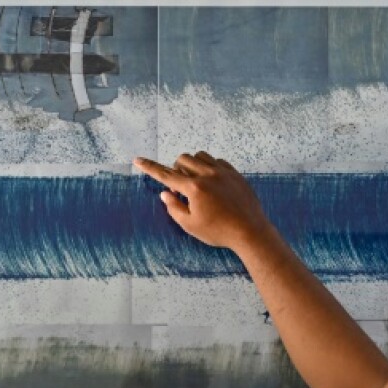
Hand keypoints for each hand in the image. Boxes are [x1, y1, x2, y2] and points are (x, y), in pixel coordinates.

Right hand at [133, 152, 273, 250]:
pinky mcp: (235, 174)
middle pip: (183, 159)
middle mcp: (207, 175)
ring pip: (200, 156)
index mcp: (194, 188)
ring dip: (193, 165)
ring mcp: (223, 172)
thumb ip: (174, 207)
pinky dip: (210, 167)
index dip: (150, 168)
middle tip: (182, 190)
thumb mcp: (190, 225)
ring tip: (197, 184)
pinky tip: (213, 183)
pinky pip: (217, 161)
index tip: (137, 160)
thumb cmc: (219, 231)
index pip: (166, 175)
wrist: (250, 231)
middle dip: (177, 170)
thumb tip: (165, 194)